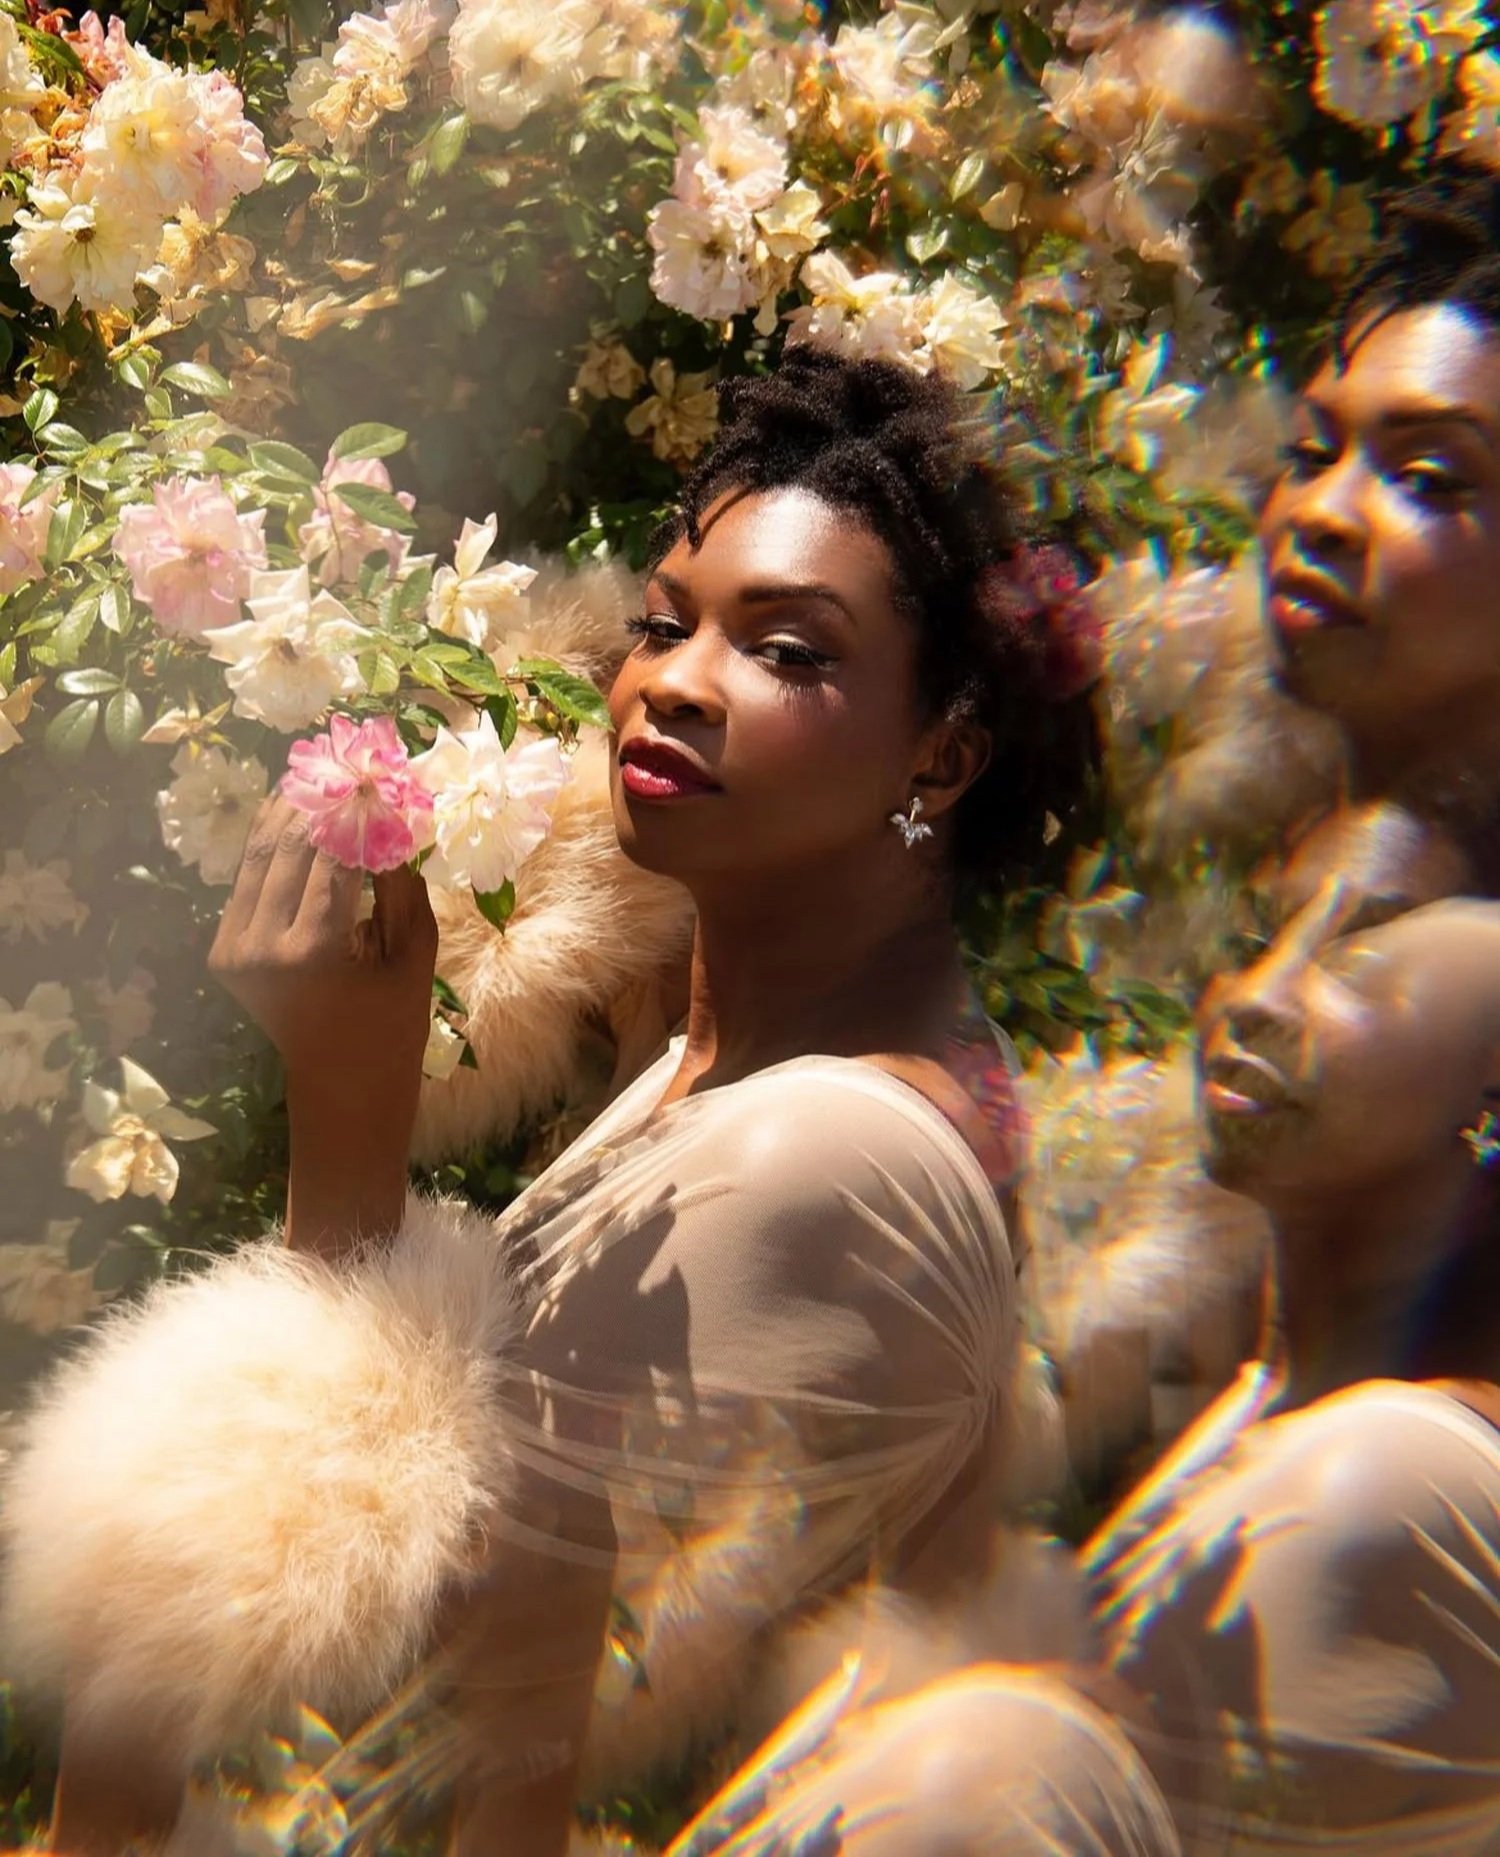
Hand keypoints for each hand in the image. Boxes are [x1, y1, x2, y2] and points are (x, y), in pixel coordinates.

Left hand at [210, 793, 438, 1254]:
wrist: (339, 1087)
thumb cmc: (393, 1026)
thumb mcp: (415, 955)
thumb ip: (401, 884)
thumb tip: (394, 817)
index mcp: (312, 950)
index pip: (334, 854)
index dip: (356, 808)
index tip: (377, 770)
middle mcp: (260, 945)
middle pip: (290, 847)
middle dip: (320, 801)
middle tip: (347, 760)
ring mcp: (233, 948)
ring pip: (260, 856)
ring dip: (289, 811)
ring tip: (318, 770)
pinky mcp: (223, 950)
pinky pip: (248, 882)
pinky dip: (272, 845)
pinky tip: (295, 811)